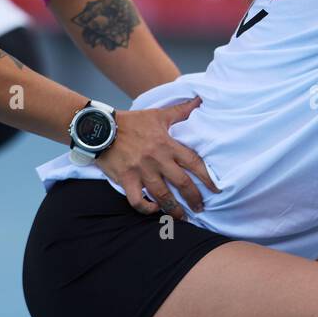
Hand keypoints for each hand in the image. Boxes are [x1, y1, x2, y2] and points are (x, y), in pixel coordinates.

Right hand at [94, 95, 219, 218]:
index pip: (194, 162)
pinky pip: (137, 200)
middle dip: (194, 198)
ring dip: (174, 209)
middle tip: (200, 208)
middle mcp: (157, 160)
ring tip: (182, 217)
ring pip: (162, 196)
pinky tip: (153, 209)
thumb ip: (180, 111)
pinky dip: (146, 208)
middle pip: (182, 183)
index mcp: (167, 145)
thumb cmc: (132, 122)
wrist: (102, 128)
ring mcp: (141, 171)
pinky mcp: (126, 179)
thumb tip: (199, 100)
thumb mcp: (158, 114)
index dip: (207, 177)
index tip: (216, 189)